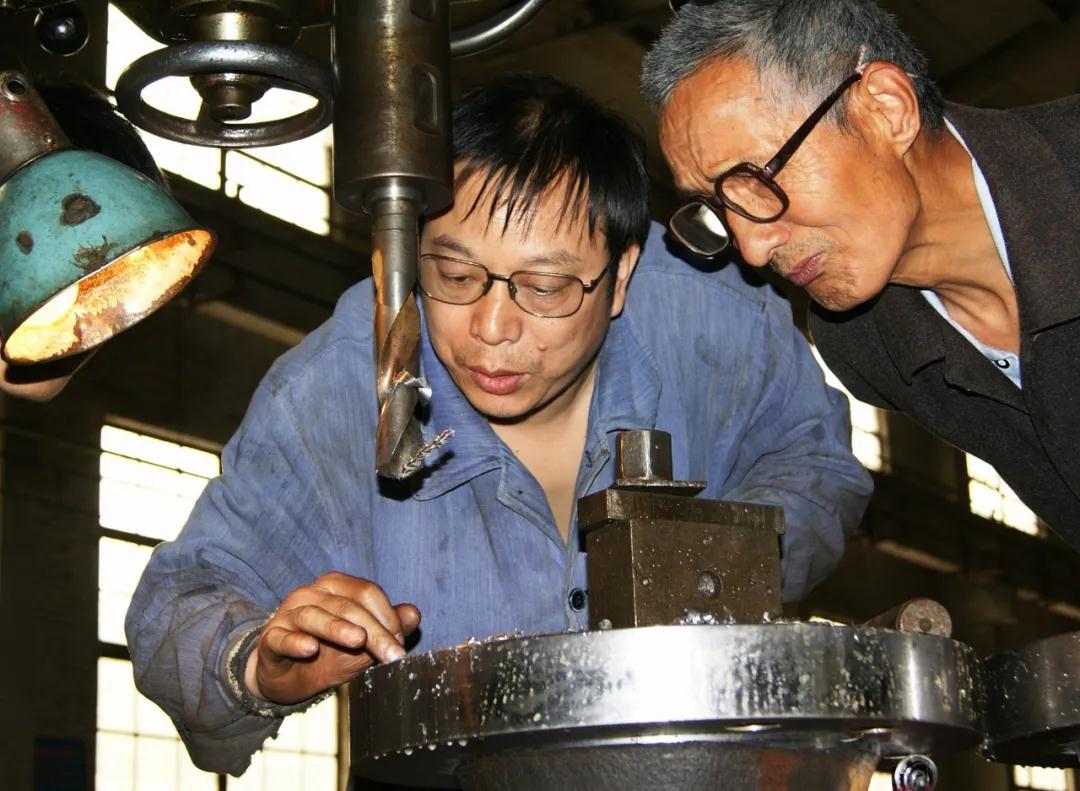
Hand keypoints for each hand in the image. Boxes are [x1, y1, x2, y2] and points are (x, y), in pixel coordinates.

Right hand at [245, 571, 420, 704]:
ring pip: (313, 615)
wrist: (287, 679)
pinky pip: (281, 637)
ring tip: (357, 640)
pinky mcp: (270, 638)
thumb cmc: (328, 655)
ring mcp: (288, 614)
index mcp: (337, 587)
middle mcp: (311, 594)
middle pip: (347, 606)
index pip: (367, 593)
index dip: (388, 618)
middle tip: (392, 655)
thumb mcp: (363, 646)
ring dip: (337, 628)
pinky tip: (309, 648)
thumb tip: (414, 613)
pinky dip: (295, 641)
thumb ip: (387, 628)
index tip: (400, 646)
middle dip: (373, 631)